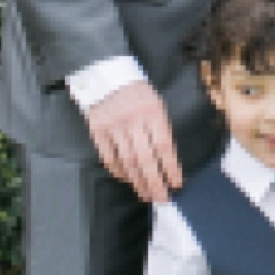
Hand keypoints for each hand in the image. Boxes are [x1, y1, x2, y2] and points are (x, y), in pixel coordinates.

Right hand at [86, 81, 182, 203]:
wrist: (107, 76)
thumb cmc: (137, 92)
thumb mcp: (156, 103)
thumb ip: (161, 128)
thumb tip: (168, 161)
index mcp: (152, 111)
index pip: (164, 146)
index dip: (171, 168)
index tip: (177, 183)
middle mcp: (132, 119)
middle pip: (145, 158)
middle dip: (155, 182)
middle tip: (162, 198)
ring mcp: (113, 126)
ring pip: (127, 161)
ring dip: (138, 181)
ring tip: (146, 194)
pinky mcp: (97, 130)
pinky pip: (108, 157)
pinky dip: (118, 171)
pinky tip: (127, 179)